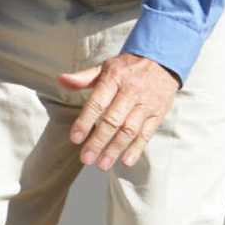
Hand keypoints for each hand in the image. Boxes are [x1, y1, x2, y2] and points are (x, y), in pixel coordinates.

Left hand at [58, 54, 179, 169]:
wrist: (163, 60)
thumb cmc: (127, 67)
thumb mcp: (105, 67)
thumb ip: (84, 77)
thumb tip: (62, 80)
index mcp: (114, 78)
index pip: (97, 103)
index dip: (85, 122)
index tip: (75, 139)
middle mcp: (131, 91)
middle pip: (112, 121)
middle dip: (98, 142)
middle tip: (86, 159)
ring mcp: (146, 103)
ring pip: (129, 130)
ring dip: (115, 149)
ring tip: (102, 164)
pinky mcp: (158, 113)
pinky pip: (147, 133)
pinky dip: (137, 148)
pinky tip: (126, 161)